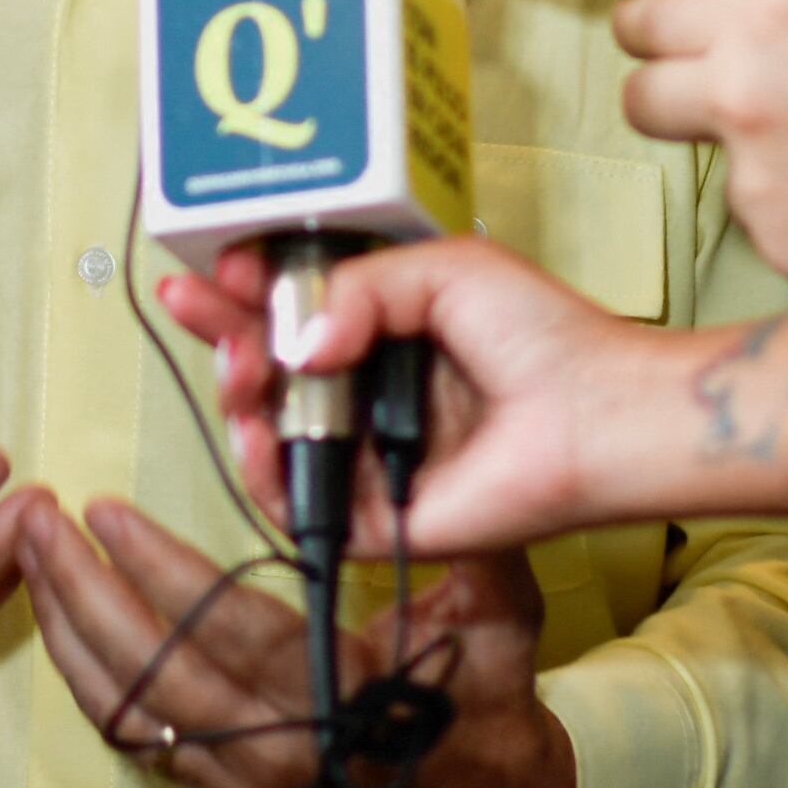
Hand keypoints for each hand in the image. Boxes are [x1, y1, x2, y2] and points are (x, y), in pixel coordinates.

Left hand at [17, 498, 577, 787]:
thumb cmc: (486, 711)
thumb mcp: (501, 622)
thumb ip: (466, 549)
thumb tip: (419, 467)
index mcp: (339, 705)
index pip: (231, 629)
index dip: (162, 569)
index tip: (108, 511)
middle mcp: (276, 753)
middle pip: (152, 670)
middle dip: (82, 590)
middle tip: (39, 519)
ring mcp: (239, 779)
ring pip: (125, 710)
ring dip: (66, 630)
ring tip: (29, 555)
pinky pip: (132, 735)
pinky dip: (85, 676)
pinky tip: (58, 619)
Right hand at [156, 238, 676, 558]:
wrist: (592, 413)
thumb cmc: (543, 338)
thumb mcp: (442, 270)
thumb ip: (356, 286)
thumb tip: (293, 337)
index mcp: (387, 333)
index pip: (294, 312)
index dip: (248, 290)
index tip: (224, 269)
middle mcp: (371, 396)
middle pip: (269, 370)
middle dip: (224, 334)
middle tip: (194, 305)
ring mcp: (366, 457)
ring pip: (268, 432)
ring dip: (235, 394)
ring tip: (237, 363)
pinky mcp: (372, 517)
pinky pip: (292, 501)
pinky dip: (261, 469)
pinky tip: (256, 431)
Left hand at [617, 0, 787, 294]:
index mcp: (776, 16)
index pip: (644, 20)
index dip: (654, 29)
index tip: (668, 40)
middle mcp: (746, 98)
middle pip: (643, 103)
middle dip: (676, 99)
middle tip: (740, 103)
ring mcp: (760, 188)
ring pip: (722, 173)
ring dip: (767, 166)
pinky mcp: (786, 257)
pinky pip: (777, 230)